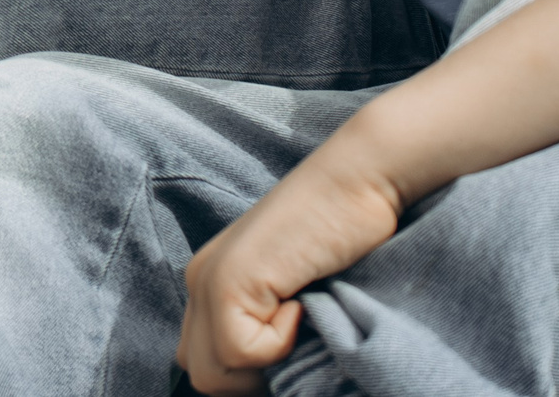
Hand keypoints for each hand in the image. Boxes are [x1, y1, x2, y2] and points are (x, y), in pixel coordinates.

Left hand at [176, 142, 404, 393]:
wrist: (359, 182)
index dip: (247, 374)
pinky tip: (302, 299)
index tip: (291, 351)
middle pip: (202, 373)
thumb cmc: (344, 237)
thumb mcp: (297, 294)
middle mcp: (200, 282)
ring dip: (264, 362)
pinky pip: (241, 351)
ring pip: (212, 375)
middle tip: (295, 341)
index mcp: (210, 286)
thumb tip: (267, 381)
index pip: (204, 363)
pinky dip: (280, 341)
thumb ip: (267, 326)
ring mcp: (209, 279)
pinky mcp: (229, 279)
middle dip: (251, 376)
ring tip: (300, 317)